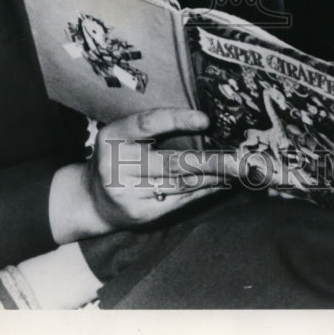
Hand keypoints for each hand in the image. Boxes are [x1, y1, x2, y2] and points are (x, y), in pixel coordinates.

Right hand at [50, 108, 229, 241]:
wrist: (92, 199)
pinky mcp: (142, 214)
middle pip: (172, 162)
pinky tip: (223, 183)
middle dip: (211, 160)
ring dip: (214, 176)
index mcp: (114, 136)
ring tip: (239, 169)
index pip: (148, 124)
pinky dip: (204, 190)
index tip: (206, 120)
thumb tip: (204, 121)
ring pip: (181, 183)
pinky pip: (180, 200)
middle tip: (241, 157)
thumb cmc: (119, 154)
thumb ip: (154, 127)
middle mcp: (118, 165)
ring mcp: (129, 193)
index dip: (177, 120)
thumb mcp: (125, 134)